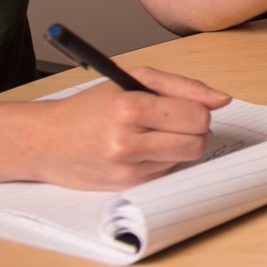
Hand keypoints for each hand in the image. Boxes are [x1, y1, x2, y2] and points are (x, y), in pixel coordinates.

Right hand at [8, 67, 231, 189]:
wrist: (45, 141)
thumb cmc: (88, 107)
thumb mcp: (132, 79)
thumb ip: (182, 86)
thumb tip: (221, 100)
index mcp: (130, 108)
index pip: (196, 116)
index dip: (199, 110)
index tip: (188, 107)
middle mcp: (127, 142)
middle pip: (197, 143)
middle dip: (196, 131)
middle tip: (178, 122)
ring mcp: (127, 169)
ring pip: (185, 159)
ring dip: (179, 146)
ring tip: (154, 134)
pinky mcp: (126, 187)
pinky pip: (166, 173)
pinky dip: (162, 160)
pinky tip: (141, 150)